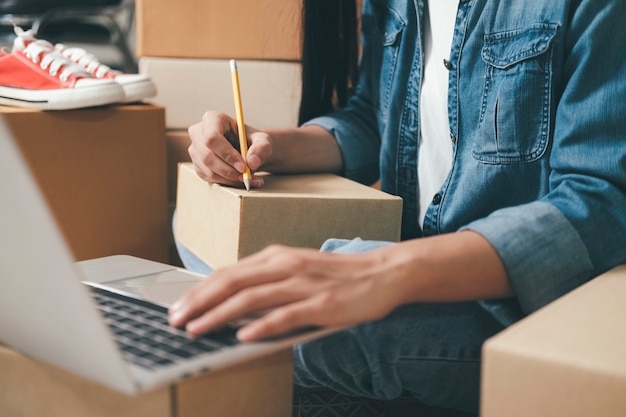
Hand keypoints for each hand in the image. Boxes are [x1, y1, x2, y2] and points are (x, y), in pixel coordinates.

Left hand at [168, 244, 400, 341]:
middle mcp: (286, 266)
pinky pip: (286, 315)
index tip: (179, 305)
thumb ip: (268, 282)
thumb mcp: (298, 270)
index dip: (200, 289)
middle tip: (175, 319)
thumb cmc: (338, 275)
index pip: (229, 272)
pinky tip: (242, 337)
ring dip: (219, 315)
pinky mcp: (321, 304)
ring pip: (252, 298)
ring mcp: (303, 284)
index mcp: (277, 256)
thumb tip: (235, 305)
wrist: (383, 272)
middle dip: (199, 301)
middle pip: (232, 282)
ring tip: (197, 329)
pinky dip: (261, 326)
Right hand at [187, 111, 271, 187]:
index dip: (226, 154)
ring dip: (230, 178)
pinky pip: (209, 178)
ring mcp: (195, 150)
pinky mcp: (197, 165)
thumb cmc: (252, 140)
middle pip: (207, 156)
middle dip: (228, 170)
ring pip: (208, 170)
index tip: (243, 166)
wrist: (246, 149)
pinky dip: (227, 182)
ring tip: (249, 178)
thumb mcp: (263, 140)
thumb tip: (252, 162)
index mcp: (212, 119)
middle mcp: (198, 133)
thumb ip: (261, 148)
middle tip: (246, 176)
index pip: (212, 137)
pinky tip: (240, 179)